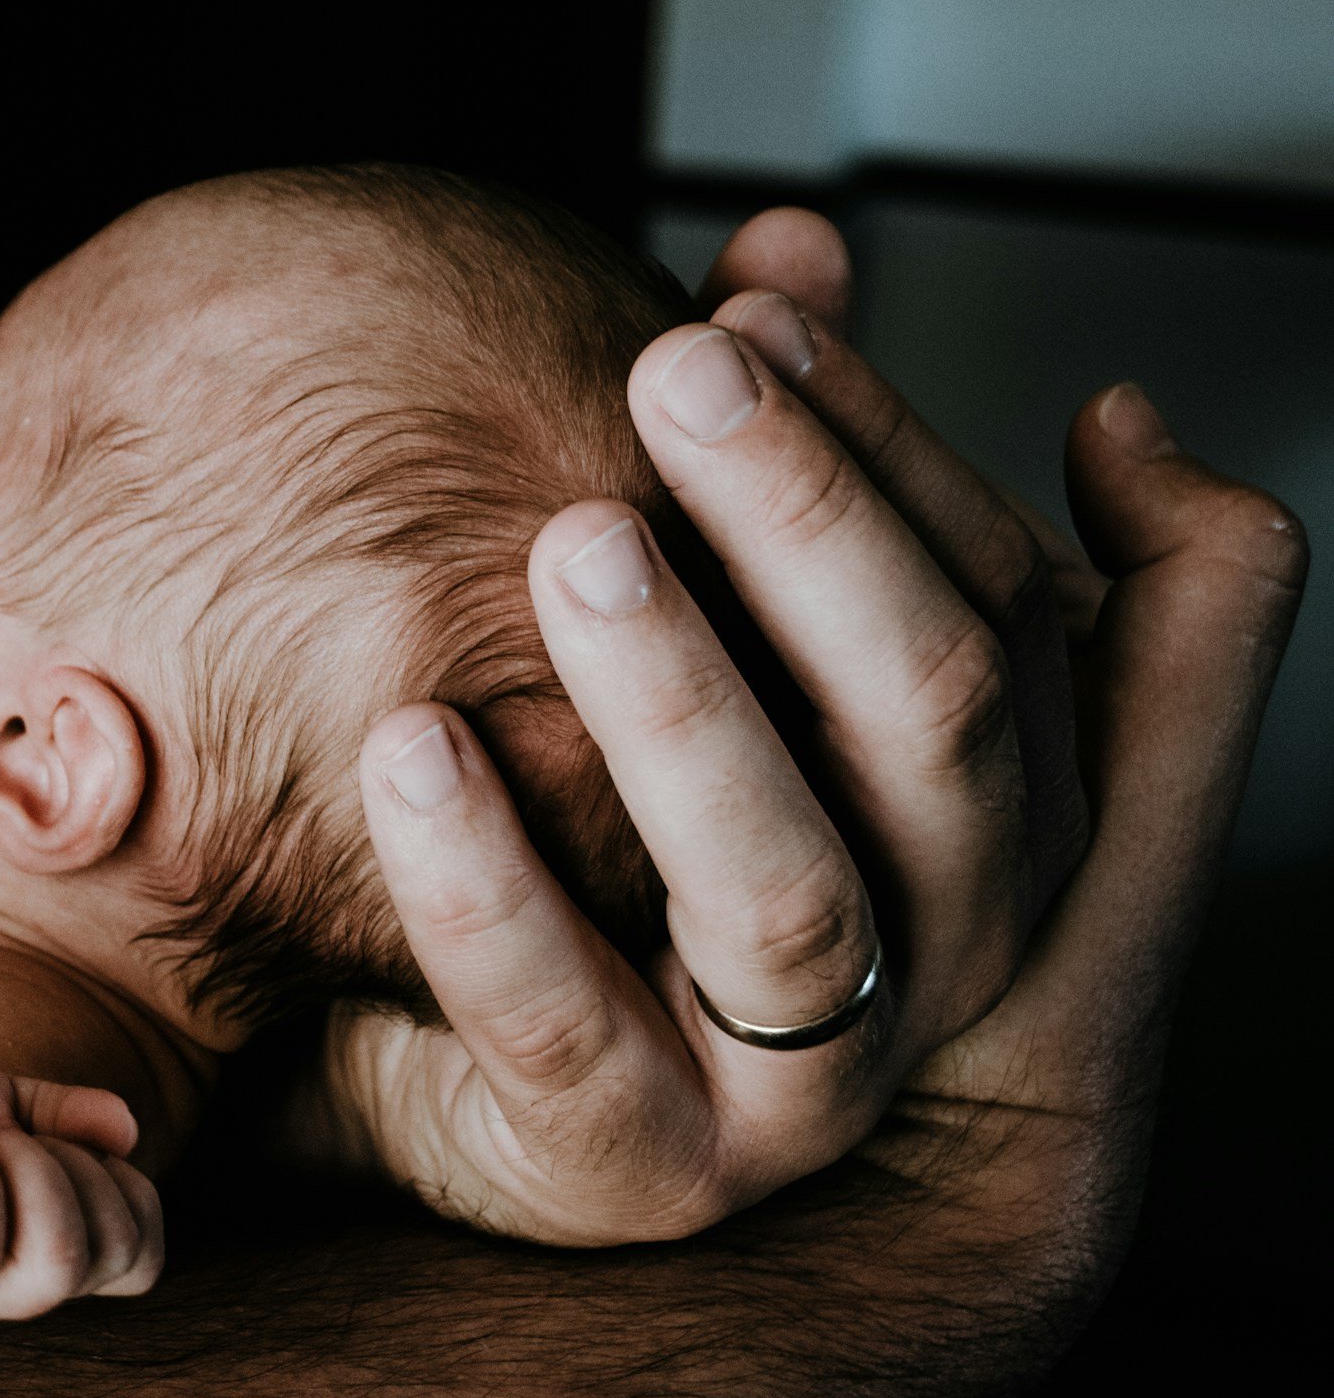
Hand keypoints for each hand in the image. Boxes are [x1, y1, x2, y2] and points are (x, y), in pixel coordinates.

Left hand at [0, 1056, 162, 1328]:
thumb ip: (62, 1115)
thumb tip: (128, 1129)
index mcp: (30, 1248)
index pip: (140, 1256)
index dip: (132, 1189)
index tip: (60, 1136)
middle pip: (111, 1254)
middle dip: (81, 1164)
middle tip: (5, 1131)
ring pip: (56, 1255)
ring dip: (30, 1164)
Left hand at [328, 210, 1305, 1244]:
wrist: (523, 1091)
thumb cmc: (647, 829)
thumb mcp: (740, 641)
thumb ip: (779, 458)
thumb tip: (787, 236)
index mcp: (991, 796)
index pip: (993, 592)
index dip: (879, 437)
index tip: (740, 302)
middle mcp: (945, 936)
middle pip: (933, 712)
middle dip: (813, 522)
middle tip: (673, 369)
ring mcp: (807, 1072)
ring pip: (784, 882)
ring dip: (680, 697)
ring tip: (570, 541)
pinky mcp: (645, 1161)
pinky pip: (561, 1022)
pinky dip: (485, 879)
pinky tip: (404, 741)